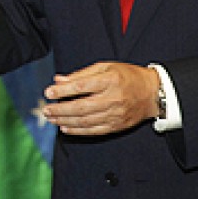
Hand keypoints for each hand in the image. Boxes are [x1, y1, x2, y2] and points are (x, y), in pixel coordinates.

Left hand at [42, 61, 159, 135]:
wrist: (152, 93)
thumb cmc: (126, 76)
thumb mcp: (105, 67)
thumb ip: (81, 75)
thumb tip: (58, 80)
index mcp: (109, 80)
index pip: (82, 87)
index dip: (63, 91)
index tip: (48, 92)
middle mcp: (112, 98)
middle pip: (81, 107)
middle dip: (60, 109)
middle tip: (46, 109)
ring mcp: (115, 114)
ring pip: (85, 121)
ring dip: (65, 121)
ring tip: (51, 118)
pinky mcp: (116, 126)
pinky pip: (94, 131)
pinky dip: (78, 131)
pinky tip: (65, 127)